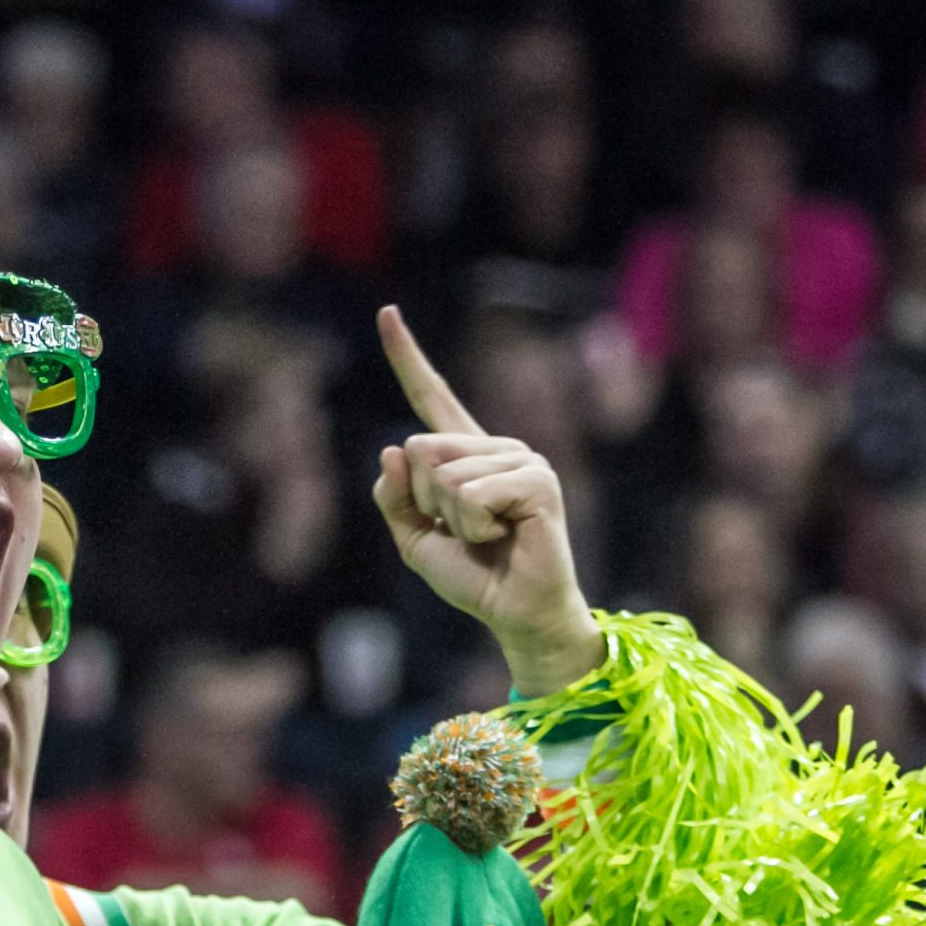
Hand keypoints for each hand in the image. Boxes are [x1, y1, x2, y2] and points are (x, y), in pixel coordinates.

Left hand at [370, 307, 602, 696]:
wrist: (513, 613)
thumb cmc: (471, 576)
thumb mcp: (413, 539)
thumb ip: (392, 498)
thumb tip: (393, 450)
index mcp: (465, 454)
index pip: (431, 397)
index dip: (406, 357)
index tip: (386, 312)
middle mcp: (495, 447)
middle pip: (418, 450)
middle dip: (424, 502)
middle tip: (464, 532)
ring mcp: (521, 459)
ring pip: (442, 476)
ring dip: (452, 521)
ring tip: (488, 538)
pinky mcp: (538, 480)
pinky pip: (471, 495)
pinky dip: (474, 527)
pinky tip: (504, 538)